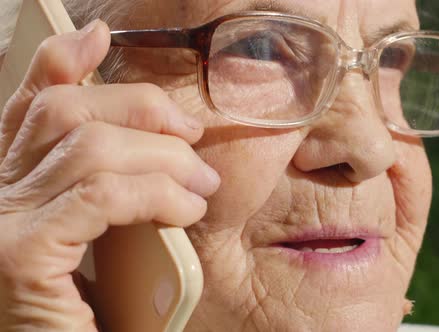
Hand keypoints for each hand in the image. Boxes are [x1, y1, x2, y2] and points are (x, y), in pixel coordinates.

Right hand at [0, 20, 218, 330]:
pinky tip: (186, 211)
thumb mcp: (101, 237)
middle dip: (142, 110)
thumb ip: (109, 189)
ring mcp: (1, 224)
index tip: (101, 36)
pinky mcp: (20, 257)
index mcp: (9, 188)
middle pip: (65, 113)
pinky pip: (102, 195)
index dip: (62, 63)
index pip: (29, 107)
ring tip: (200, 186)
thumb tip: (157, 145)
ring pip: (89, 147)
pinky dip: (156, 194)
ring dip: (164, 158)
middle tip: (193, 139)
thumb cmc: (91, 312)